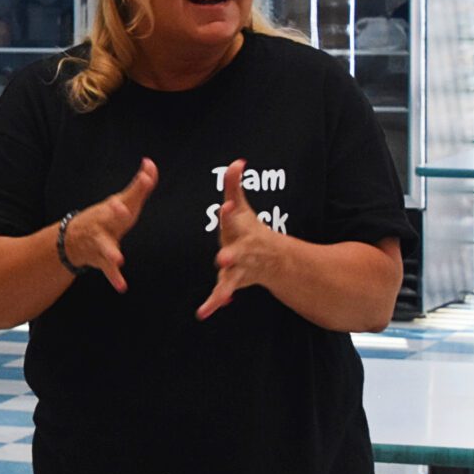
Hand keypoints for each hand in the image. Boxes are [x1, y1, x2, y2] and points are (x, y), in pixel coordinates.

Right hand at [62, 160, 157, 292]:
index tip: (146, 176)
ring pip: (106, 246)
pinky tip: (122, 286)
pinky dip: (114, 278)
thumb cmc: (106, 218)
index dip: (138, 186)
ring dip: (112, 252)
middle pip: (111, 217)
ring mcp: (101, 241)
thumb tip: (151, 163)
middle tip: (121, 209)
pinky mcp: (101, 259)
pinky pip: (108, 270)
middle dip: (116, 213)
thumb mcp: (122, 201)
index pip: (128, 195)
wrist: (73, 240)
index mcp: (115, 208)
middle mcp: (105, 223)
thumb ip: (140, 186)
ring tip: (119, 259)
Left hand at [198, 159, 280, 319]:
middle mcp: (241, 250)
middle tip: (223, 257)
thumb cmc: (248, 230)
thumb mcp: (241, 207)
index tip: (225, 205)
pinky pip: (221, 294)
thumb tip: (236, 161)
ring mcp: (238, 269)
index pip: (233, 218)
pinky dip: (213, 304)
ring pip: (231, 278)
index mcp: (240, 229)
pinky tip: (203, 313)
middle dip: (230, 254)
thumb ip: (234, 185)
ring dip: (224, 285)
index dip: (229, 212)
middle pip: (236, 252)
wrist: (270, 259)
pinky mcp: (232, 283)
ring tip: (219, 295)